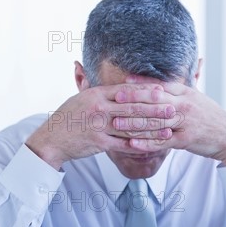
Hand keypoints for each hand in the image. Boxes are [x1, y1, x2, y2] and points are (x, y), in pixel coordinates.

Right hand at [26, 83, 175, 168]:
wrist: (51, 139)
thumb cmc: (67, 117)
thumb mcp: (81, 98)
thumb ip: (98, 89)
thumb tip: (113, 81)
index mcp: (97, 95)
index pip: (126, 91)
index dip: (146, 91)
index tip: (163, 91)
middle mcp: (99, 109)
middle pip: (133, 108)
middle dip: (155, 109)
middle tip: (173, 109)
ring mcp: (99, 127)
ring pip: (131, 127)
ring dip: (152, 128)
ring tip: (169, 128)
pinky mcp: (100, 143)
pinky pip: (124, 144)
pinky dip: (140, 145)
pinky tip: (153, 145)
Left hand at [113, 76, 225, 165]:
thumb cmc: (210, 118)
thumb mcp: (196, 98)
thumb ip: (178, 89)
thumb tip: (160, 81)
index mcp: (186, 92)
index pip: (160, 85)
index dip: (141, 84)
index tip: (124, 83)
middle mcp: (185, 105)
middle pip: (155, 101)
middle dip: (132, 101)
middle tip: (113, 100)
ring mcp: (186, 122)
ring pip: (156, 121)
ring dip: (134, 123)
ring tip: (116, 124)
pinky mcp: (187, 140)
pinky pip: (163, 141)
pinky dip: (147, 143)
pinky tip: (132, 144)